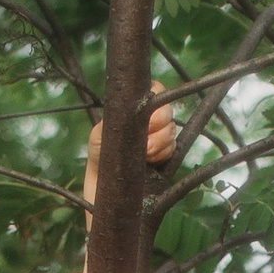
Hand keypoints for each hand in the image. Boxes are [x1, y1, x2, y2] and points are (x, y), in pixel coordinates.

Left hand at [82, 89, 179, 207]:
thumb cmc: (100, 153)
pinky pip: (174, 148)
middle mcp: (152, 119)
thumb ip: (115, 119)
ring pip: (172, 130)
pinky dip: (163, 154)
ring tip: (144, 154)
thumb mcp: (99, 133)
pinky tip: (150, 161)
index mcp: (137, 107)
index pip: (156, 89)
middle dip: (158, 124)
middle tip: (144, 141)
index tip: (144, 116)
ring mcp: (161, 136)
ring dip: (159, 142)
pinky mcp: (167, 155)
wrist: (103, 183)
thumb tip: (134, 114)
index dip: (156, 98)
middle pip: (168, 110)